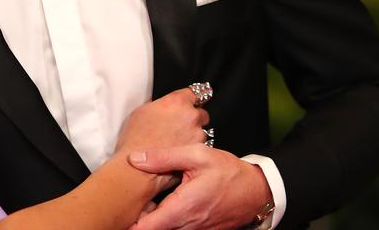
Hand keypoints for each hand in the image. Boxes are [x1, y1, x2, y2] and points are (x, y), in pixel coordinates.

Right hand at [115, 87, 210, 155]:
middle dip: (193, 118)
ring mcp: (197, 135)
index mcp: (177, 102)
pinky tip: (177, 152)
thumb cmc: (136, 140)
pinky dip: (191, 149)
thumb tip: (164, 106)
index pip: (195, 92)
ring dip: (193, 135)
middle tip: (179, 126)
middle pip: (201, 113)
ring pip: (201, 132)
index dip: (191, 98)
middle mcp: (191, 116)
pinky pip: (199, 147)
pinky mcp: (198, 152)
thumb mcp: (142, 111)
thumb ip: (160, 105)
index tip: (191, 101)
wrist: (137, 166)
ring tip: (175, 142)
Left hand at [127, 146, 271, 229]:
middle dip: (139, 222)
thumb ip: (164, 157)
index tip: (121, 212)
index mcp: (183, 207)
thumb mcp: (197, 156)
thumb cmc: (228, 172)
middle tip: (130, 206)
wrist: (257, 190)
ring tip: (144, 207)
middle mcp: (188, 225)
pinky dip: (168, 223)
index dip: (131, 223)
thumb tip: (135, 159)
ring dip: (153, 223)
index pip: (148, 227)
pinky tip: (163, 208)